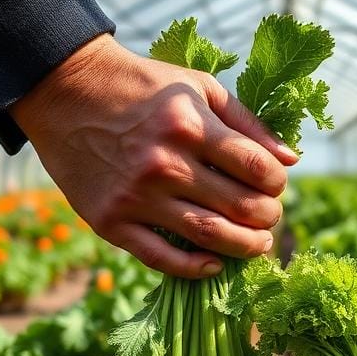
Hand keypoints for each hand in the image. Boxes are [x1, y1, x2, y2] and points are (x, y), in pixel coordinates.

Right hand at [10, 34, 297, 277]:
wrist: (65, 92)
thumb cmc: (141, 87)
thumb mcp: (197, 87)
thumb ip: (246, 123)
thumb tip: (291, 160)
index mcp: (190, 125)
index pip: (257, 169)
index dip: (277, 184)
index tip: (275, 186)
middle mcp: (165, 163)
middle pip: (240, 208)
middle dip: (268, 218)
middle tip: (269, 219)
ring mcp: (137, 196)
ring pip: (209, 237)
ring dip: (244, 247)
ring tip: (256, 244)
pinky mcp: (111, 222)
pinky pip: (162, 259)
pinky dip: (196, 268)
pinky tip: (214, 264)